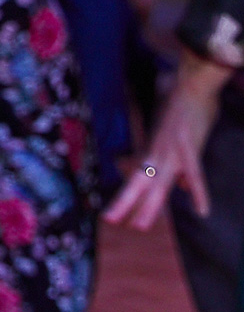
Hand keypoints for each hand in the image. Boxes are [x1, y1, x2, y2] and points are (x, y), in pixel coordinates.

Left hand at [105, 49, 229, 228]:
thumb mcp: (178, 140)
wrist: (192, 86)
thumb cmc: (186, 109)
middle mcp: (158, 153)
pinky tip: (202, 211)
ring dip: (150, 205)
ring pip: (158, 183)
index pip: (137, 178)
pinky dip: (199, 192)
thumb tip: (184, 186)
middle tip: (109, 220)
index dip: (126, 196)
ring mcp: (172, 151)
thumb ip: (180, 166)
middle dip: (125, 203)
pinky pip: (194, 173)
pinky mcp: (188, 146)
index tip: (113, 213)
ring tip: (140, 226)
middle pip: (140, 182)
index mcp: (154, 151)